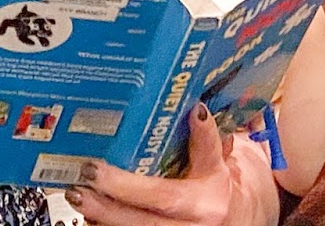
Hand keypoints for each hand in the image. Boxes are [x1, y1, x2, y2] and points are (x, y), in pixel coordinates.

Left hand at [69, 104, 280, 225]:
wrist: (246, 218)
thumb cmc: (229, 186)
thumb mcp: (224, 160)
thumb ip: (208, 139)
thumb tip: (195, 109)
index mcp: (207, 202)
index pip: (161, 195)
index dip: (126, 186)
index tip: (96, 170)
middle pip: (140, 222)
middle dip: (105, 206)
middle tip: (77, 185)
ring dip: (103, 220)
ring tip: (79, 198)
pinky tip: (92, 216)